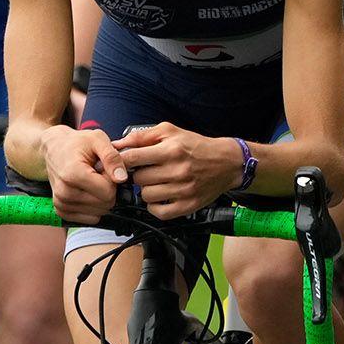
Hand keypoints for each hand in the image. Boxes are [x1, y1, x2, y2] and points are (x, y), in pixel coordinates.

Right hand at [43, 125, 125, 223]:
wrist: (54, 149)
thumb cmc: (76, 143)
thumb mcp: (97, 139)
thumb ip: (112, 157)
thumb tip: (122, 178)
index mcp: (73, 175)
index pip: (108, 192)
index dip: (112, 180)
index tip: (105, 169)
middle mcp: (65, 192)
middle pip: (105, 204)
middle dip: (108, 189)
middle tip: (98, 174)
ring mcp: (62, 204)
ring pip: (99, 213)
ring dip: (100, 198)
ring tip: (91, 181)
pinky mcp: (62, 211)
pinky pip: (90, 219)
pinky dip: (93, 206)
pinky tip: (86, 191)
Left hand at [113, 123, 234, 218]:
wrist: (226, 162)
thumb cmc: (195, 146)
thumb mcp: (170, 132)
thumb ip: (141, 136)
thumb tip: (116, 144)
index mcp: (171, 150)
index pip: (132, 158)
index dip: (121, 161)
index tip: (122, 163)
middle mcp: (177, 170)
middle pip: (138, 179)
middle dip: (138, 175)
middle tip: (146, 171)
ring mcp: (183, 190)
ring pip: (146, 196)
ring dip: (146, 190)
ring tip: (156, 183)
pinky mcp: (188, 205)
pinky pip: (159, 212)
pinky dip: (155, 206)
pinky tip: (160, 197)